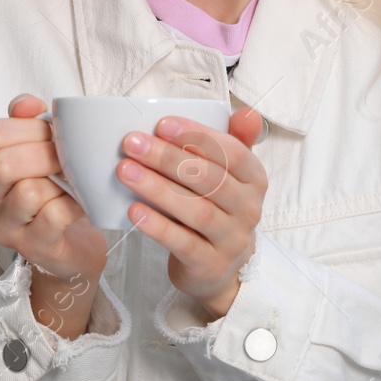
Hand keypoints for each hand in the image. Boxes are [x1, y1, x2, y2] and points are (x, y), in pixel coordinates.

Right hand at [0, 94, 106, 286]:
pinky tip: (82, 202)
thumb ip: (29, 120)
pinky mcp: (31, 247)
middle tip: (70, 156)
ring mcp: (5, 227)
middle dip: (45, 154)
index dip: (30, 128)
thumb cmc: (55, 190)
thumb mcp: (41, 148)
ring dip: (61, 182)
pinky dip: (74, 204)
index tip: (56, 131)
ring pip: (28, 192)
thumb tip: (28, 104)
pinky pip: (53, 216)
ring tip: (76, 181)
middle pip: (4, 164)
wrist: (75, 241)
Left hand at [117, 106, 268, 318]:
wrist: (219, 267)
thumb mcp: (229, 175)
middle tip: (132, 144)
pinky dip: (158, 226)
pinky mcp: (210, 265)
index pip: (232, 153)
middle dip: (168, 158)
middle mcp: (249, 209)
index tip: (161, 124)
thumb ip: (233, 140)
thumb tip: (248, 112)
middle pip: (210, 179)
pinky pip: (183, 243)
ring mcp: (232, 240)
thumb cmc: (217, 208)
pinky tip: (133, 210)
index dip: (198, 137)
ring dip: (158, 189)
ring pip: (197, 210)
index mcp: (255, 179)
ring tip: (125, 171)